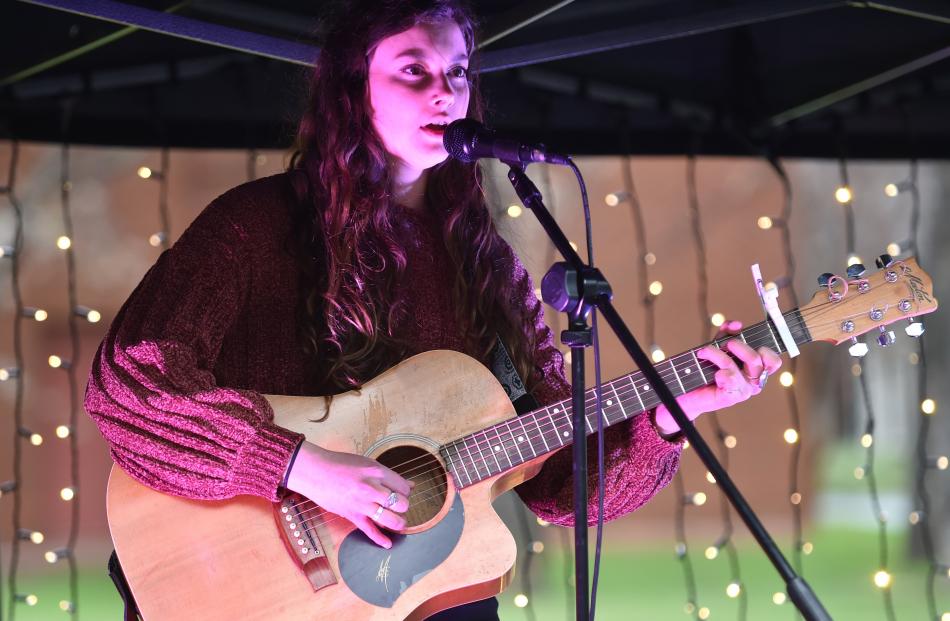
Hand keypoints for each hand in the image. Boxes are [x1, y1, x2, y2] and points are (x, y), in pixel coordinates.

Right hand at [285, 441, 412, 547]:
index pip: (403, 487)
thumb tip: (411, 484)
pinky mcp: (352, 515)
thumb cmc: (340, 464)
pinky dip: (380, 539)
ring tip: (398, 523)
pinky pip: (370, 530)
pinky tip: (388, 544)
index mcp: (377, 472)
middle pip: (401, 504)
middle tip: (399, 507)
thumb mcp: (367, 463)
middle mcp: (372, 488)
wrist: (316, 471)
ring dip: (398, 523)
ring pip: (390, 519)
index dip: (406, 492)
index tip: (401, 493)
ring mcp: (362, 503)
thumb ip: (388, 476)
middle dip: (403, 507)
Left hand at [653, 320, 782, 435]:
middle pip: (758, 358)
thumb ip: (727, 334)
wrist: (686, 391)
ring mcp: (744, 390)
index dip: (765, 348)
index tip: (747, 337)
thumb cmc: (704, 369)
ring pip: (741, 366)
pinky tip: (711, 372)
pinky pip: (731, 376)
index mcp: (755, 370)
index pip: (773, 361)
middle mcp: (753, 381)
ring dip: (720, 354)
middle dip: (739, 345)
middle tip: (725, 344)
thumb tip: (736, 324)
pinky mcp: (731, 397)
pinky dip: (718, 368)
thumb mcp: (717, 346)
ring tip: (704, 353)